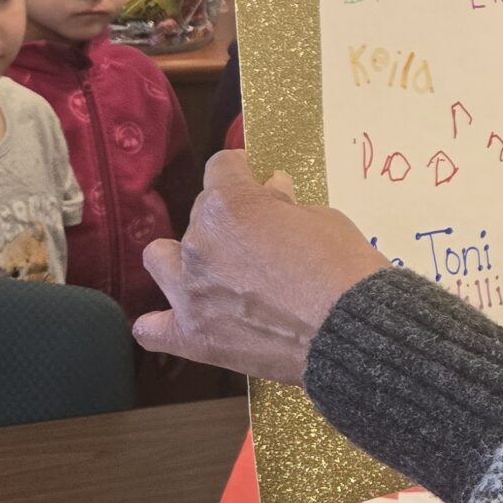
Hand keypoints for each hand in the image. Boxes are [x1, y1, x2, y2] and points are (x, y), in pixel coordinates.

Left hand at [133, 150, 386, 382]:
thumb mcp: (322, 218)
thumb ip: (284, 206)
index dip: (245, 173)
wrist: (351, 331)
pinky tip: (184, 319)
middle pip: (200, 214)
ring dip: (182, 258)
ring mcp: (189, 292)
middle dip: (229, 220)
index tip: (260, 183)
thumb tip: (272, 191)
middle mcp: (199, 243)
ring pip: (159, 259)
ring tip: (212, 271)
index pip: (222, 167)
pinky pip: (151, 329)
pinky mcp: (193, 336)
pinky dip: (163, 322)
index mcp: (229, 205)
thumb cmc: (344, 265)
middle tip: (262, 238)